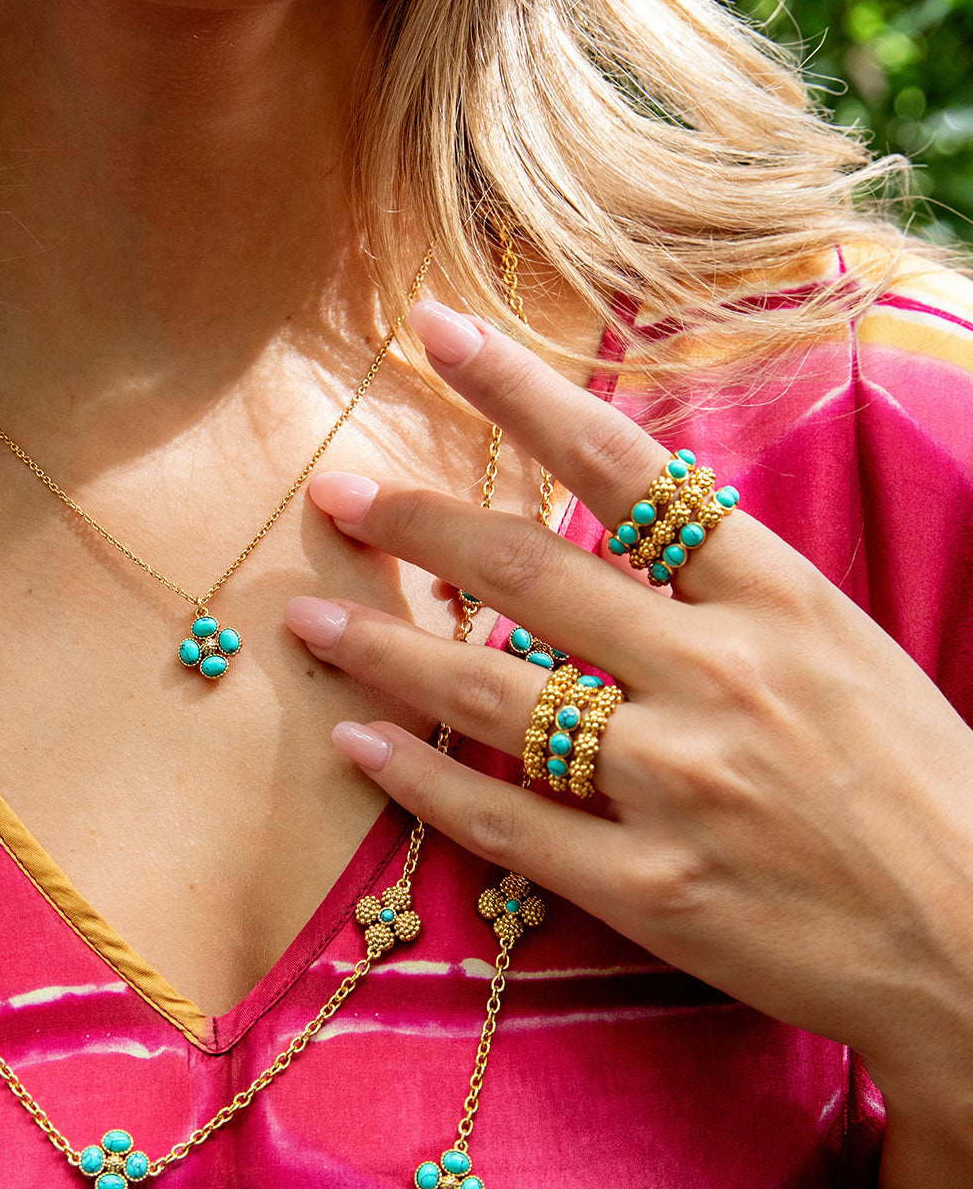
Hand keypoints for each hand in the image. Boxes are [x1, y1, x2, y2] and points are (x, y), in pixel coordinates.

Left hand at [283, 300, 972, 1140]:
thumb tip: (600, 523)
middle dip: (418, 524)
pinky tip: (357, 743)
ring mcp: (682, 784)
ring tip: (308, 618)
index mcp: (777, 597)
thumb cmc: (913, 777)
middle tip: (334, 492)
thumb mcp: (834, 643)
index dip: (520, 390)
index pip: (625, 465)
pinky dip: (421, 778)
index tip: (436, 331)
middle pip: (532, 573)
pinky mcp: (655, 888)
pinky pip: (507, 820)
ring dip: (386, 648)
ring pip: (495, 695)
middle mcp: (720, 674)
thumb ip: (719, 583)